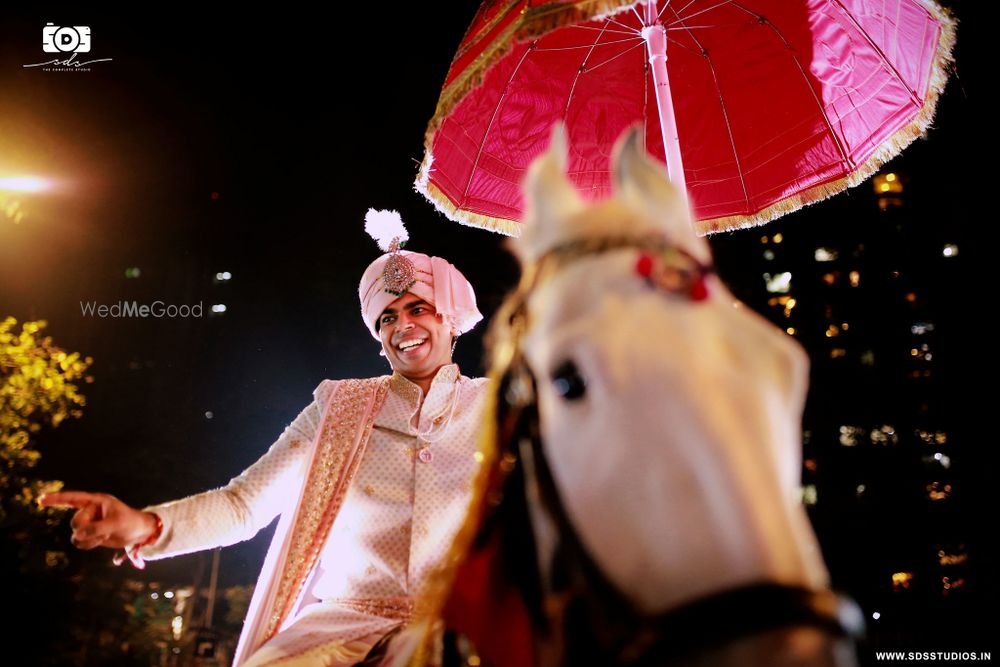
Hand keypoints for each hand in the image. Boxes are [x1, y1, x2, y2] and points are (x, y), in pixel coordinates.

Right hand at [39, 491, 157, 550]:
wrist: (138, 532)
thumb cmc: (130, 522)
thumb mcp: (116, 524)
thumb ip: (96, 528)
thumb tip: (77, 535)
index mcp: (96, 501)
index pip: (73, 498)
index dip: (56, 499)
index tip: (41, 499)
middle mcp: (90, 511)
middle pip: (75, 522)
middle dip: (87, 529)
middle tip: (103, 529)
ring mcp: (89, 523)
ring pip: (76, 534)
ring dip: (88, 539)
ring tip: (104, 534)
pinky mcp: (90, 534)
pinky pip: (80, 542)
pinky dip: (89, 544)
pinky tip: (101, 540)